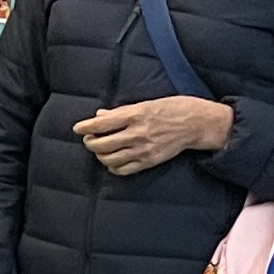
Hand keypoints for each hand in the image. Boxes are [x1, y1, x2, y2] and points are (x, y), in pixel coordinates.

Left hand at [77, 95, 233, 175]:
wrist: (195, 123)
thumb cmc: (171, 108)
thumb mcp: (146, 103)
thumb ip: (121, 111)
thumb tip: (100, 115)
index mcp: (136, 115)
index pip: (103, 123)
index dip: (86, 127)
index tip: (77, 128)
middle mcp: (138, 133)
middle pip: (102, 144)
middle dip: (90, 142)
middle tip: (89, 139)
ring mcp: (143, 149)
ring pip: (110, 158)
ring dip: (100, 155)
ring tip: (100, 149)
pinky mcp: (149, 161)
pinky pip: (123, 169)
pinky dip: (113, 166)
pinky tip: (113, 160)